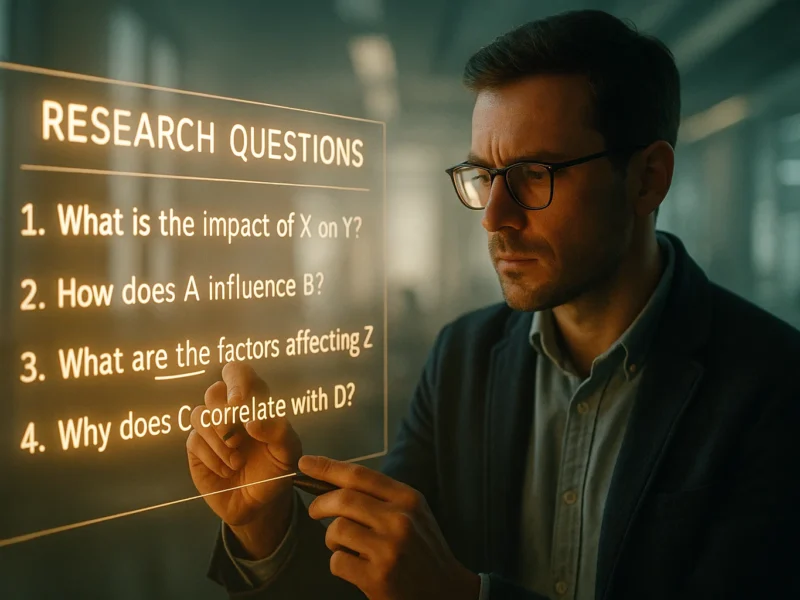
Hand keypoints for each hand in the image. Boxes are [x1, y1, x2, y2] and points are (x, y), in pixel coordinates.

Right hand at [186, 361, 302, 557]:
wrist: (260, 503)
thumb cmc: (277, 470)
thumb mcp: (288, 452)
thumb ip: (278, 432)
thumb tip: (252, 421)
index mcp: (254, 402)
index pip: (239, 372)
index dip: (235, 381)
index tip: (239, 403)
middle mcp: (230, 411)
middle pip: (213, 391)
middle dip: (224, 416)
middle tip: (237, 439)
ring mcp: (211, 428)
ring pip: (200, 415)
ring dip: (219, 441)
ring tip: (237, 460)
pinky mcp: (197, 447)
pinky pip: (194, 441)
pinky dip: (212, 457)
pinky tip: (227, 469)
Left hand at [300, 455, 479, 599]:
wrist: (445, 590)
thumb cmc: (422, 547)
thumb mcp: (412, 513)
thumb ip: (380, 496)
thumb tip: (334, 481)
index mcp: (408, 499)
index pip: (359, 475)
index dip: (328, 466)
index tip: (306, 463)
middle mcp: (399, 520)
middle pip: (342, 500)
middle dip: (320, 504)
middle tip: (315, 510)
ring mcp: (389, 549)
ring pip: (336, 530)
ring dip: (332, 539)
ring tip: (345, 546)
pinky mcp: (378, 577)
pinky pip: (337, 561)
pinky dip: (338, 563)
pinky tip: (354, 567)